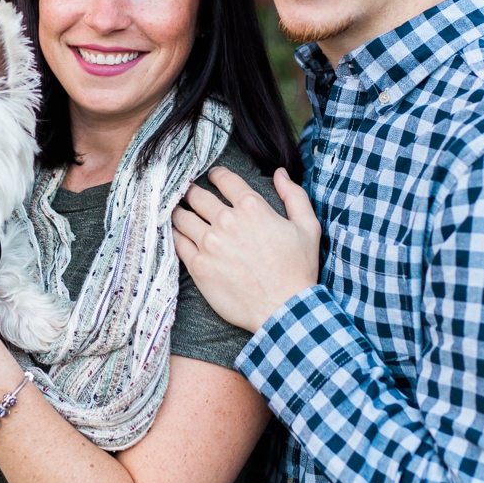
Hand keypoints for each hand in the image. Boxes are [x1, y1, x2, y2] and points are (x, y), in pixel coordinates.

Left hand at [171, 166, 321, 332]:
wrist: (284, 308)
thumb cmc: (298, 269)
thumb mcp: (308, 227)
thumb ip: (294, 196)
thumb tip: (279, 174)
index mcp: (252, 207)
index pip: (224, 180)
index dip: (216, 175)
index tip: (211, 176)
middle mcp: (226, 221)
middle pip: (197, 196)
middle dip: (191, 191)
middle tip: (188, 193)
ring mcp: (209, 243)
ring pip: (181, 217)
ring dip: (178, 211)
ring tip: (178, 211)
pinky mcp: (198, 265)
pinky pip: (177, 242)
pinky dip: (175, 234)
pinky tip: (177, 233)